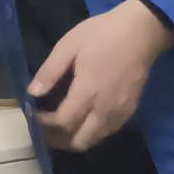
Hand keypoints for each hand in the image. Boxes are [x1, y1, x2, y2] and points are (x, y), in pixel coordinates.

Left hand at [31, 0, 173, 151]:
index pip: (63, 122)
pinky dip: (91, 132)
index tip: (34, 114)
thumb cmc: (102, 34)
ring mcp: (120, 113)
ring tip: (60, 125)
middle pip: (79, 142)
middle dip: (59, 139)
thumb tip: (33, 93)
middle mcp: (105, 110)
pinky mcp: (130, 111)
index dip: (45, 123)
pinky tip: (82, 118)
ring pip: (94, 140)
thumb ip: (50, 72)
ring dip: (75, 138)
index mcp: (88, 93)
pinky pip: (107, 132)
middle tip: (45, 127)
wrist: (141, 32)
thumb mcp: (69, 45)